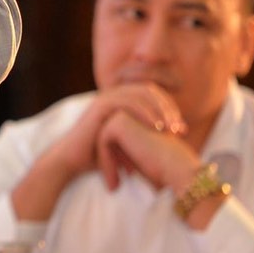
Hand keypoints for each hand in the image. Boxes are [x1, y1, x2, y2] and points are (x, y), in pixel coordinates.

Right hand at [11, 82, 184, 219]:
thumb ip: (143, 138)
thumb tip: (169, 144)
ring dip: (160, 110)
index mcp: (119, 101)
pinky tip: (158, 127)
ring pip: (141, 94)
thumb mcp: (126, 145)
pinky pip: (128, 102)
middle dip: (168, 109)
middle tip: (181, 129)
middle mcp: (112, 95)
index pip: (152, 96)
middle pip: (149, 91)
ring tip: (172, 129)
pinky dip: (146, 112)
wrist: (71, 161)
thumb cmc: (98, 157)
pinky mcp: (100, 105)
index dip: (170, 110)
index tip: (182, 131)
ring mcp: (105, 98)